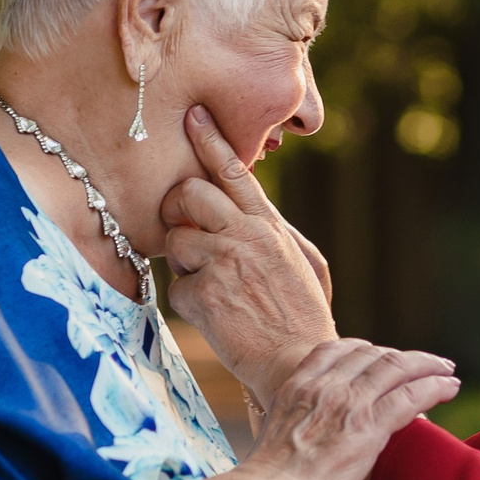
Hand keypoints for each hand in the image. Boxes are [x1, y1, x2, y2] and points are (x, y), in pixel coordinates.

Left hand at [163, 104, 337, 400]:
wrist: (300, 363)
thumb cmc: (302, 317)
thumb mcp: (303, 264)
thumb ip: (274, 231)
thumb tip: (250, 210)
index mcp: (270, 226)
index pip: (234, 172)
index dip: (210, 141)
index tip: (192, 116)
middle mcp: (247, 236)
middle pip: (191, 194)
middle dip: (177, 208)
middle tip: (181, 226)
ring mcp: (224, 263)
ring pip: (177, 240)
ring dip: (185, 264)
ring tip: (214, 288)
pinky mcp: (204, 293)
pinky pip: (175, 287)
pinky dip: (189, 304)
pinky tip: (216, 317)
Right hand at [246, 338, 457, 479]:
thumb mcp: (274, 438)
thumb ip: (295, 427)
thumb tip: (300, 441)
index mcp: (298, 386)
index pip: (333, 350)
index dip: (361, 348)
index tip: (378, 353)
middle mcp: (326, 386)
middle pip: (372, 355)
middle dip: (402, 355)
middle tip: (426, 361)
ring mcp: (349, 402)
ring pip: (397, 368)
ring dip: (428, 365)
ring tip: (447, 370)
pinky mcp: (370, 424)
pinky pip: (411, 395)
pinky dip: (435, 387)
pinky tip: (450, 387)